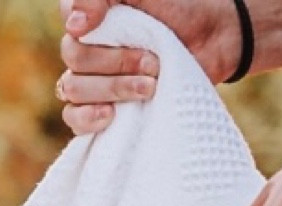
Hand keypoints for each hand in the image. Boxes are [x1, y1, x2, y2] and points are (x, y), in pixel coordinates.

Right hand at [60, 0, 232, 106]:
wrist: (214, 37)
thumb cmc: (180, 7)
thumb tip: (75, 26)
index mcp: (92, 15)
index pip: (67, 18)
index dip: (83, 26)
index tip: (107, 25)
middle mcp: (87, 45)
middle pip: (74, 60)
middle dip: (117, 63)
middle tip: (153, 62)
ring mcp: (94, 78)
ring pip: (74, 89)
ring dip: (114, 89)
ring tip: (151, 87)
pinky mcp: (105, 107)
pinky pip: (74, 118)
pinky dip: (87, 119)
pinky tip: (110, 115)